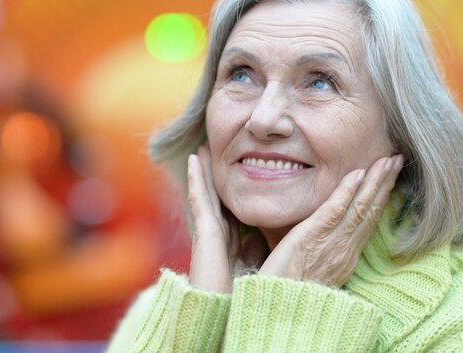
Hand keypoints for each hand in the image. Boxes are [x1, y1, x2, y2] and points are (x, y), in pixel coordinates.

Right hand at [187, 146, 267, 292]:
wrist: (227, 313)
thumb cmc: (244, 294)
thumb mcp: (257, 264)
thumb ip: (259, 247)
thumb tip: (266, 235)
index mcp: (233, 241)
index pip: (233, 210)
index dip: (235, 192)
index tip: (238, 172)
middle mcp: (219, 233)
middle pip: (218, 197)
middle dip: (217, 177)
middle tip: (214, 152)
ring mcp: (209, 231)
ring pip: (207, 193)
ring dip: (205, 171)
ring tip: (203, 149)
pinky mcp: (203, 231)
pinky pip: (199, 198)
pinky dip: (197, 178)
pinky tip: (196, 160)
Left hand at [258, 154, 403, 286]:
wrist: (281, 311)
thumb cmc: (290, 290)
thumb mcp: (315, 269)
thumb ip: (323, 250)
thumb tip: (322, 233)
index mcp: (346, 256)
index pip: (368, 221)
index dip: (381, 197)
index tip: (389, 177)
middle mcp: (345, 249)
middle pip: (371, 211)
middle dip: (385, 183)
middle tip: (397, 159)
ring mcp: (332, 243)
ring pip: (360, 207)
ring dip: (375, 181)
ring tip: (388, 160)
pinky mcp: (312, 237)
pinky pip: (334, 211)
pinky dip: (347, 192)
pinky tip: (357, 174)